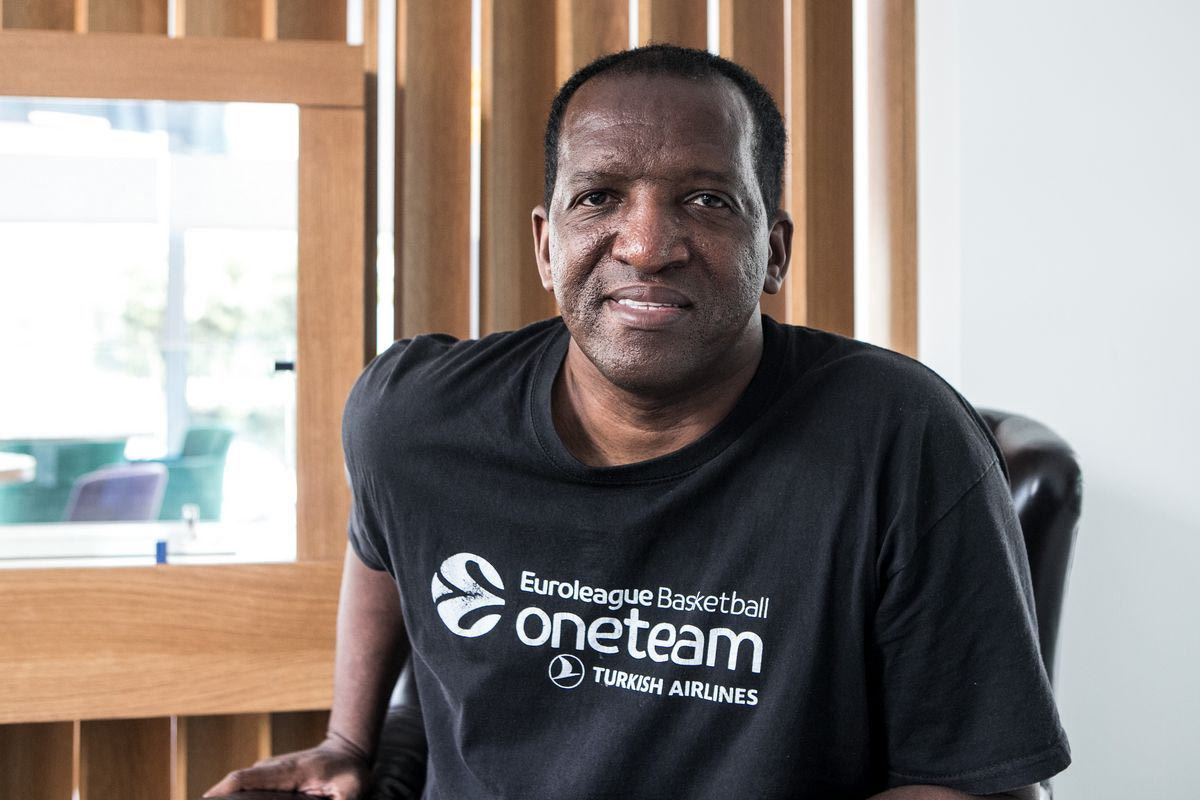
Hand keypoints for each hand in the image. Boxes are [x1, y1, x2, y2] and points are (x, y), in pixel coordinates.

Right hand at [203, 737, 369, 799]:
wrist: (348, 750)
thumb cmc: (350, 771)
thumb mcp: (351, 790)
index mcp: (286, 771)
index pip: (244, 778)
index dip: (221, 791)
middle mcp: (271, 769)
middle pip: (234, 784)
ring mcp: (269, 773)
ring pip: (238, 787)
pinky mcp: (270, 779)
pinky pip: (246, 788)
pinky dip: (237, 799)